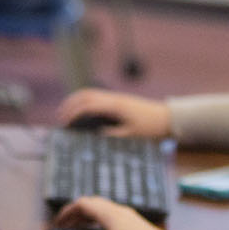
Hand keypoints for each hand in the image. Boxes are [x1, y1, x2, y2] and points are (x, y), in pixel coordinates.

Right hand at [52, 196, 226, 229]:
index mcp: (107, 213)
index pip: (81, 203)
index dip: (67, 211)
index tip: (58, 222)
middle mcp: (117, 210)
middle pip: (91, 204)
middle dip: (76, 214)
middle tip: (66, 227)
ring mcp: (126, 216)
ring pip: (101, 210)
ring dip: (87, 218)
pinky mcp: (133, 224)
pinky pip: (110, 217)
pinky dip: (98, 223)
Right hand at [55, 88, 170, 138]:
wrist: (167, 117)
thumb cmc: (151, 128)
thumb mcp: (131, 136)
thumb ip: (112, 135)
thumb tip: (95, 136)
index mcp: (115, 106)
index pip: (88, 106)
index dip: (74, 113)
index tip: (65, 123)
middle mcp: (113, 98)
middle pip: (85, 95)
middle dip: (70, 104)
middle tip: (60, 117)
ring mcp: (116, 97)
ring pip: (90, 93)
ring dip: (76, 100)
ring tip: (67, 112)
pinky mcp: (118, 99)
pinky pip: (97, 96)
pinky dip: (85, 101)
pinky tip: (82, 112)